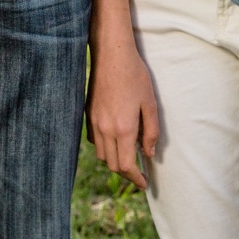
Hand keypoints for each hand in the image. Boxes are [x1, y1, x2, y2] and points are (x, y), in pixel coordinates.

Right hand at [87, 36, 160, 189]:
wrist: (111, 55)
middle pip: (112, 164)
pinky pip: (94, 140)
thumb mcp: (150, 104)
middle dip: (126, 173)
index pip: (126, 165)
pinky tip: (115, 141)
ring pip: (102, 154)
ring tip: (128, 158)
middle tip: (139, 173)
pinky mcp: (87, 114)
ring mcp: (93, 122)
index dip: (135, 178)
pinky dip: (104, 147)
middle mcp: (105, 129)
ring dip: (114, 161)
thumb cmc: (135, 76)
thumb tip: (148, 153)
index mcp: (123, 128)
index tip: (144, 183)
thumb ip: (150, 132)